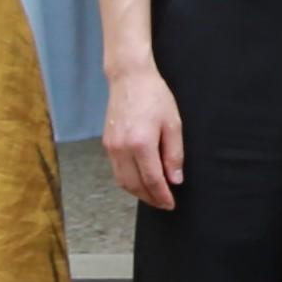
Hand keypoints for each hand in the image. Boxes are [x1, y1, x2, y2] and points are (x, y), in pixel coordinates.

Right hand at [105, 64, 184, 212]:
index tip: (171, 204)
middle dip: (150, 198)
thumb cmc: (154, 96)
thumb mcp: (173, 124)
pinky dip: (128, 180)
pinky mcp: (106, 143)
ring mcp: (111, 147)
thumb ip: (174, 154)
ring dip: (137, 192)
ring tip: (153, 195)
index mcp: (141, 144)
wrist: (129, 78)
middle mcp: (122, 148)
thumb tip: (175, 179)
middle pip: (135, 185)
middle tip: (163, 203)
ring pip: (122, 181)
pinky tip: (140, 180)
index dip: (162, 195)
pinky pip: (116, 170)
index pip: (152, 180)